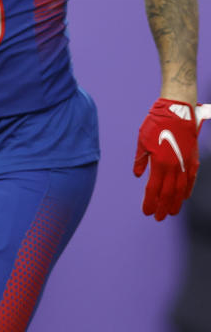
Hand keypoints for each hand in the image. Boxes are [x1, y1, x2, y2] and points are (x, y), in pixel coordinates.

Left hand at [134, 98, 204, 219]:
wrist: (177, 112)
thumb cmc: (156, 125)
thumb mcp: (142, 142)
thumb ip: (140, 160)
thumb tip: (139, 175)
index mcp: (159, 164)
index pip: (153, 189)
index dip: (149, 202)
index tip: (146, 212)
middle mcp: (174, 167)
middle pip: (168, 193)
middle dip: (162, 207)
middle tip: (157, 218)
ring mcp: (185, 164)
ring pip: (181, 190)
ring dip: (175, 203)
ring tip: (170, 213)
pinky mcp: (193, 160)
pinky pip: (191, 180)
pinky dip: (187, 190)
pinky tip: (183, 197)